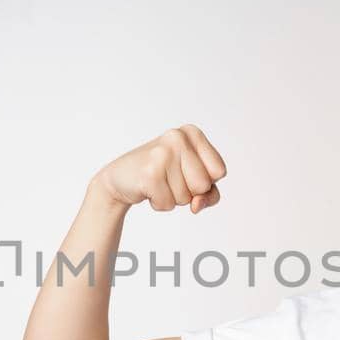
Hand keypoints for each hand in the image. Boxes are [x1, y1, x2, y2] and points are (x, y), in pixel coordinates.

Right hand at [93, 124, 226, 213]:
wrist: (120, 179)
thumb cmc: (162, 177)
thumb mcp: (192, 180)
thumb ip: (209, 194)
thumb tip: (196, 205)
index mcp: (192, 133)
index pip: (219, 171)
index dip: (205, 182)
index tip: (185, 173)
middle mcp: (178, 137)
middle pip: (204, 185)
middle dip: (188, 192)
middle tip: (169, 179)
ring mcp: (163, 154)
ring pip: (186, 198)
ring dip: (172, 198)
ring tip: (158, 182)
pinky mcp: (149, 173)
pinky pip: (168, 204)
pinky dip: (159, 204)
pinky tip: (148, 189)